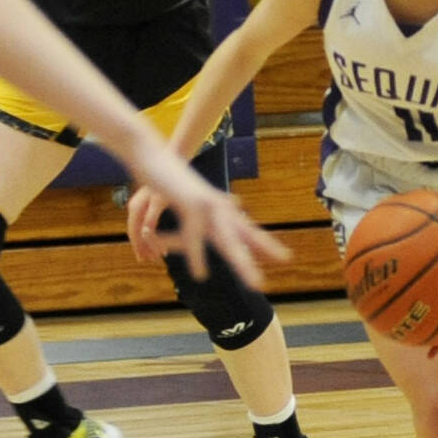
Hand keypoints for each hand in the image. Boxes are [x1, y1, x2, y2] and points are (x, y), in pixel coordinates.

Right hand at [126, 144, 285, 286]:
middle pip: (246, 233)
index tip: (285, 258)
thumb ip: (204, 206)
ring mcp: (207, 205)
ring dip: (243, 262)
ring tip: (255, 282)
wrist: (150, 155)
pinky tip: (201, 275)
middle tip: (287, 260)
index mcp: (219, 207)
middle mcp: (218, 206)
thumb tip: (227, 205)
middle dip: (266, 247)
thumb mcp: (190, 196)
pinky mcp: (190, 204)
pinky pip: (195, 237)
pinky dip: (197, 256)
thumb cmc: (169, 178)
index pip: (246, 228)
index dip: (265, 243)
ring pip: (228, 239)